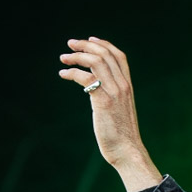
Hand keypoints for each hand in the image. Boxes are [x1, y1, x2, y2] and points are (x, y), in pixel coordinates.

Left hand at [59, 38, 161, 191]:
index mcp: (128, 86)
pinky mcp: (103, 101)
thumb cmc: (122, 137)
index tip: (89, 40)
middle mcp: (123, 85)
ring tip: (63, 58)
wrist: (128, 151)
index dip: (104, 44)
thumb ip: (113, 100)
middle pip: (105, 54)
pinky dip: (72, 72)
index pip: (118, 56)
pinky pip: (86, 78)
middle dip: (85, 46)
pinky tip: (63, 74)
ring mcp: (114, 92)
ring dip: (77, 56)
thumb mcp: (119, 112)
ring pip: (95, 62)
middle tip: (70, 45)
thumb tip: (100, 98)